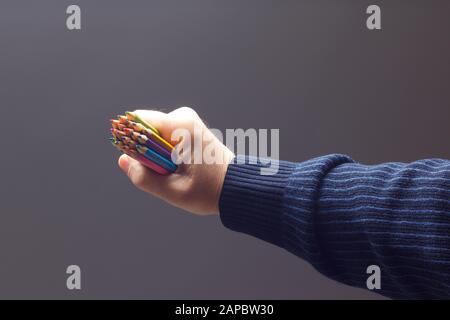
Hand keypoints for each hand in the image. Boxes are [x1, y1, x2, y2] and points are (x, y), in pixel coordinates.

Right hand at [117, 107, 234, 214]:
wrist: (237, 186)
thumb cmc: (210, 190)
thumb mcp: (174, 192)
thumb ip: (144, 178)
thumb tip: (123, 160)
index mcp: (181, 126)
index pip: (139, 121)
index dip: (132, 142)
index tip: (143, 163)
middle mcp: (183, 116)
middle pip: (144, 129)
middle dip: (146, 152)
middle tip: (166, 172)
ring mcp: (186, 120)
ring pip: (152, 135)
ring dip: (156, 155)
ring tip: (176, 171)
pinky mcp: (187, 127)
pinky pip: (162, 137)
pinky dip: (164, 153)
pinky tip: (180, 166)